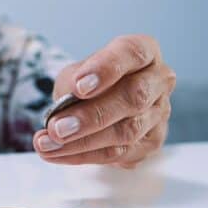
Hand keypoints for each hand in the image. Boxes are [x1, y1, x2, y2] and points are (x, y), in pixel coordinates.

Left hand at [33, 35, 175, 167]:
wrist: (99, 103)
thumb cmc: (89, 81)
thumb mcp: (76, 73)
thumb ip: (73, 83)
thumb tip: (66, 105)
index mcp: (144, 52)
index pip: (132, 53)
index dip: (106, 69)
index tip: (79, 87)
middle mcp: (159, 81)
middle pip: (133, 98)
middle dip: (91, 116)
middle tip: (56, 128)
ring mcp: (159, 114)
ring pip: (126, 131)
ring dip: (82, 142)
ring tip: (47, 144)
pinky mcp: (151, 142)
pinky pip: (118, 154)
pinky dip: (83, 155)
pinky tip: (56, 153)